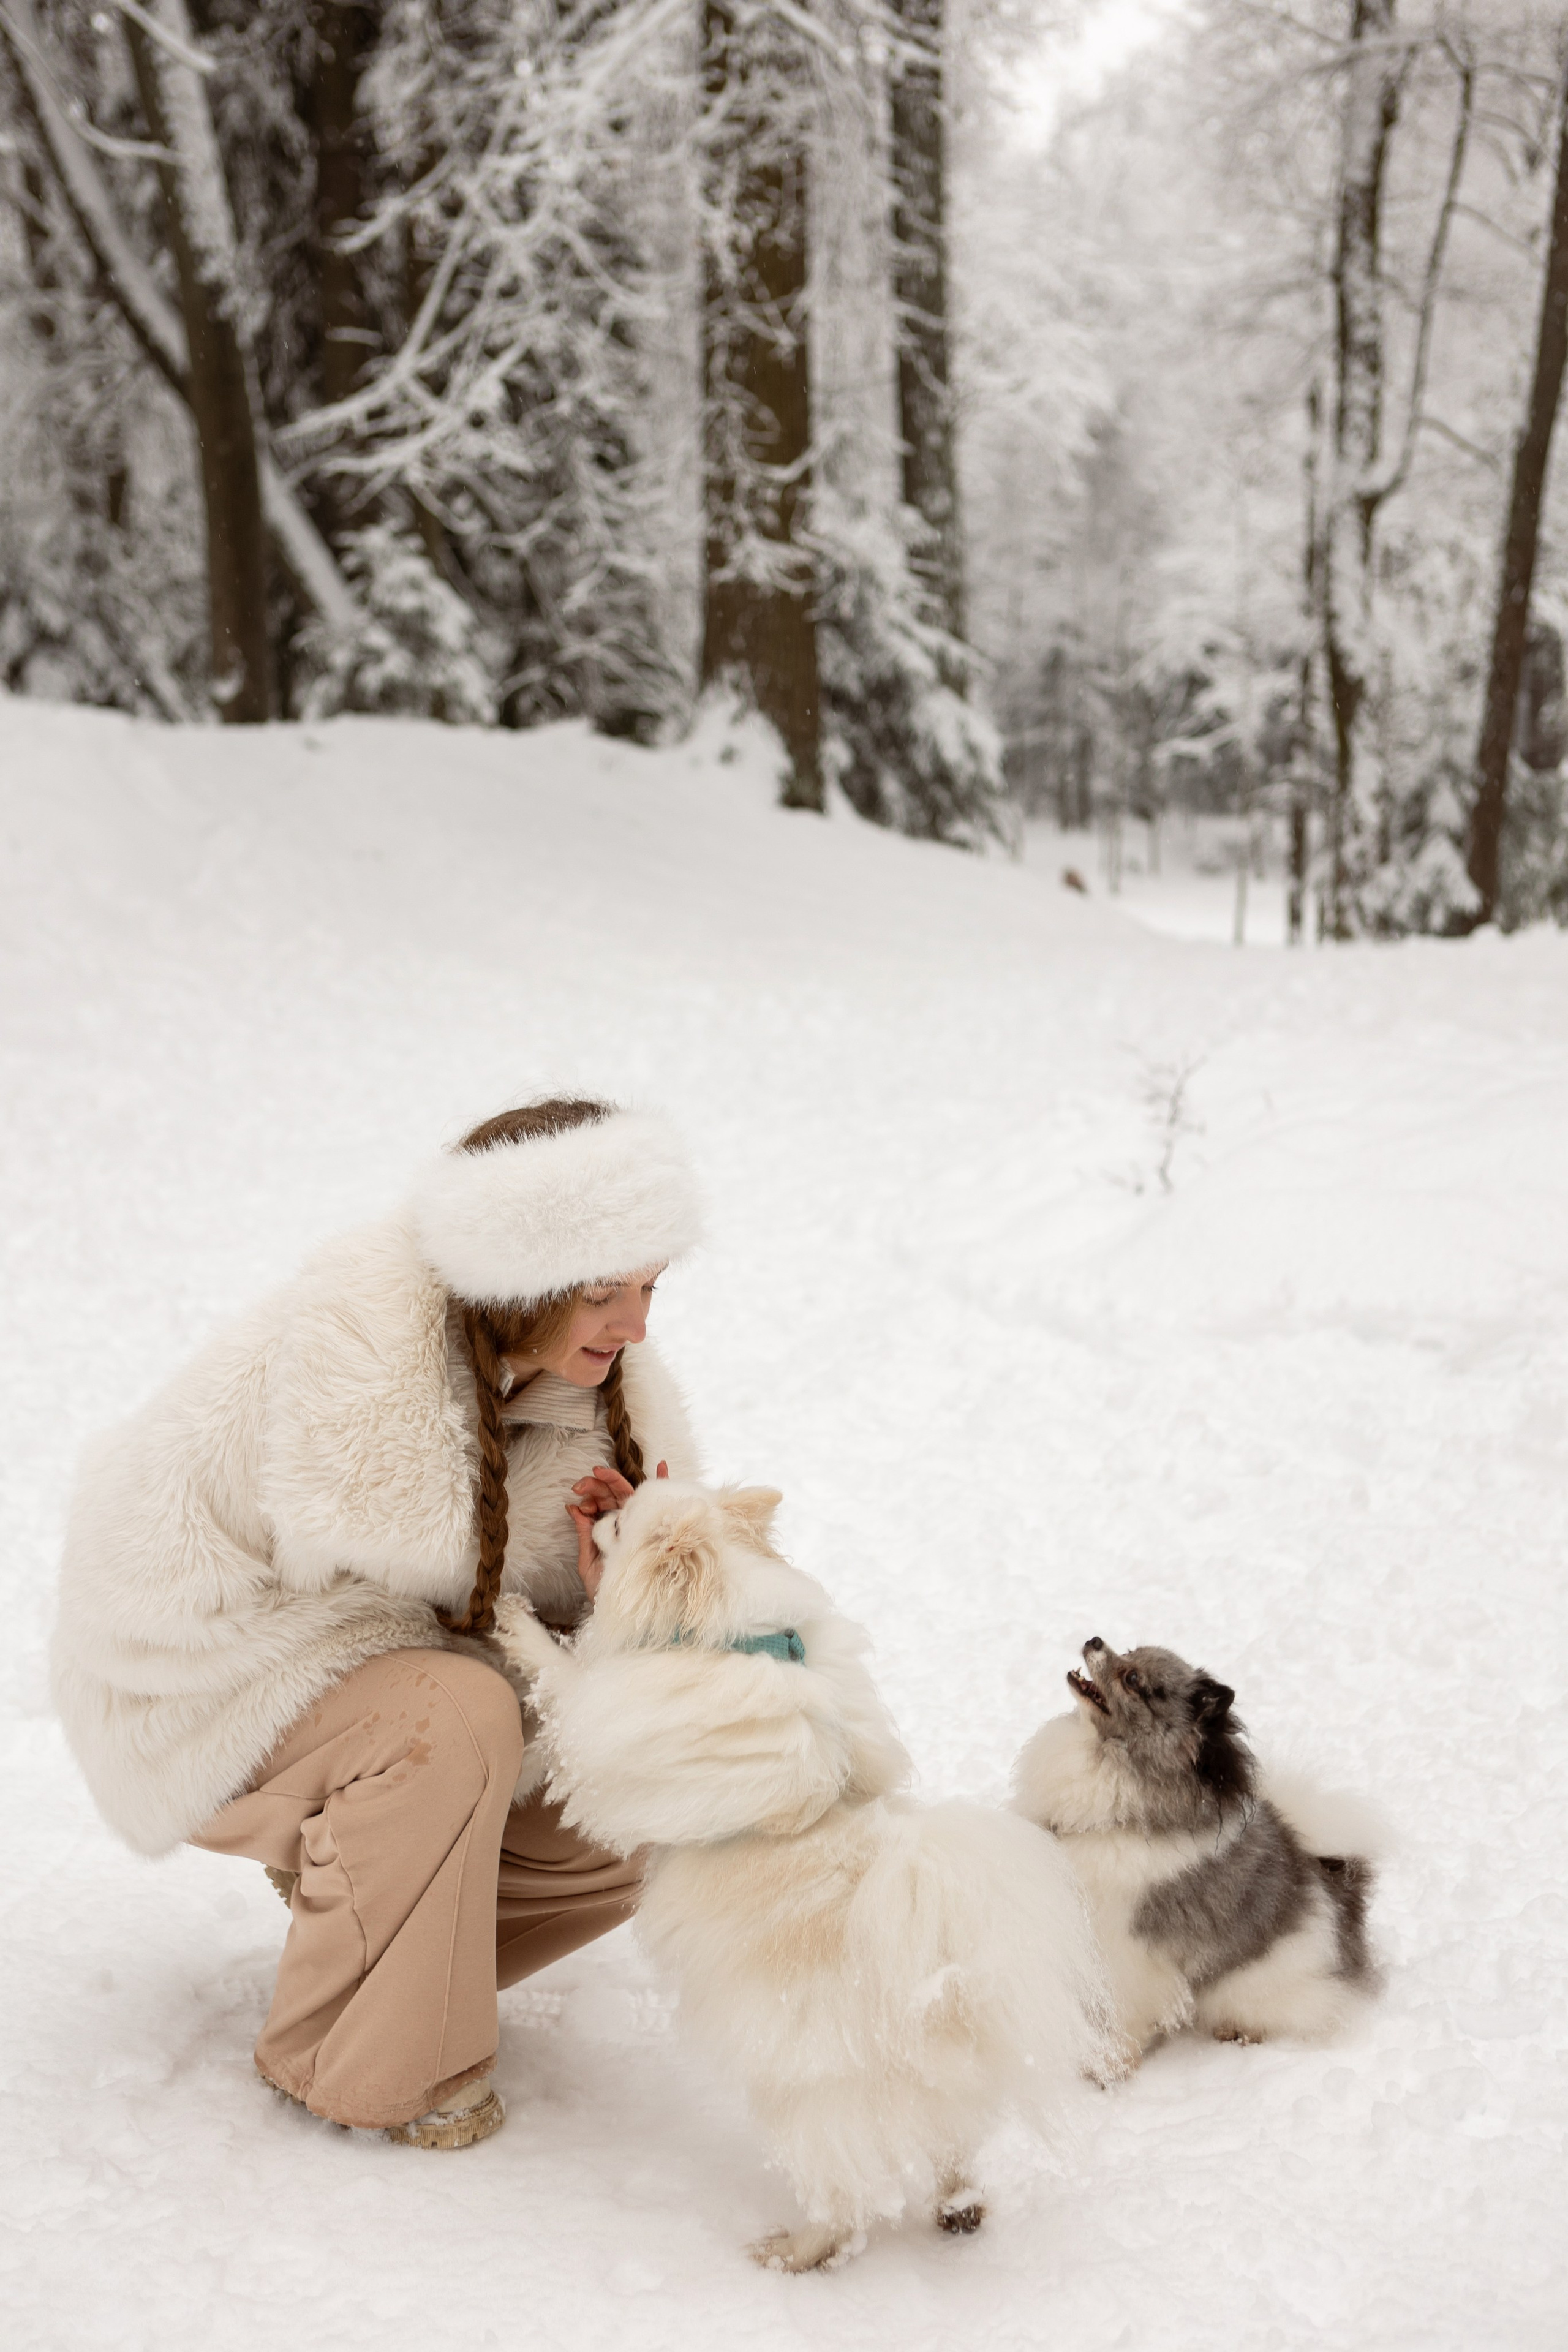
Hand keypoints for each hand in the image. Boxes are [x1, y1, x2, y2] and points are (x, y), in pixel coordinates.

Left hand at [566, 1460, 668, 1602]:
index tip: (579, 1502)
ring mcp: (640, 1522)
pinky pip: (661, 1501)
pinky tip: (663, 1465)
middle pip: (612, 1494)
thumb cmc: (606, 1589)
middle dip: (596, 1484)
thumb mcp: (588, 1561)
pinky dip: (664, 1482)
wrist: (625, 1611)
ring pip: (629, 1492)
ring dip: (614, 1478)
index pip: (599, 1503)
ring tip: (601, 1470)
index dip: (588, 1497)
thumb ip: (584, 1534)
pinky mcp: (654, 1527)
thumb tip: (572, 1507)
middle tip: (582, 1483)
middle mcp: (624, 1522)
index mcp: (608, 1528)